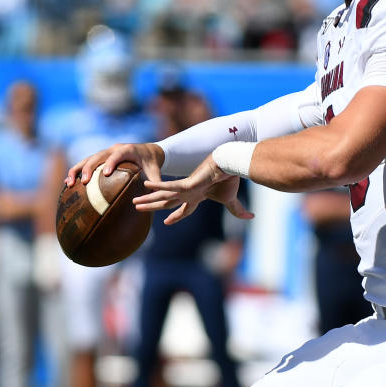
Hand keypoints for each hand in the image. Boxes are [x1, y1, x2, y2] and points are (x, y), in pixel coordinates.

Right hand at [64, 142, 163, 186]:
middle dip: (89, 168)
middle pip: (98, 156)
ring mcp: (105, 152)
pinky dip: (76, 172)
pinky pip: (85, 163)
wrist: (149, 151)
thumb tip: (155, 198)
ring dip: (77, 170)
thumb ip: (156, 182)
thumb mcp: (156, 171)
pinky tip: (68, 184)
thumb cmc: (152, 163)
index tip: (106, 174)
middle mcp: (114, 149)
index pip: (118, 155)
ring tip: (69, 184)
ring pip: (87, 159)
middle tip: (84, 182)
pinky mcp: (100, 158)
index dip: (111, 163)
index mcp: (128, 149)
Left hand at [134, 154, 254, 224]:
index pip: (184, 210)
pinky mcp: (187, 183)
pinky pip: (170, 186)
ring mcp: (186, 188)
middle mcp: (189, 192)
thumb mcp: (231, 199)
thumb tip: (252, 217)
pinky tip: (145, 184)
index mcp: (197, 196)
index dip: (175, 216)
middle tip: (137, 208)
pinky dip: (158, 186)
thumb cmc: (229, 179)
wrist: (230, 164)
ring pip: (164, 197)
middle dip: (152, 206)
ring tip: (134, 203)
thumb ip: (237, 210)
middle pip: (167, 202)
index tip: (166, 222)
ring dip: (148, 200)